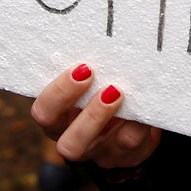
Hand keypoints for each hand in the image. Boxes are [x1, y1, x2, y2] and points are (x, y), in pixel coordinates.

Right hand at [31, 64, 161, 170]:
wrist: (129, 118)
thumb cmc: (100, 88)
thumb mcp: (88, 81)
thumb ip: (86, 71)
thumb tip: (98, 33)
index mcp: (59, 120)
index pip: (44, 114)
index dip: (58, 94)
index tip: (82, 68)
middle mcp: (76, 141)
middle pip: (69, 145)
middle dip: (89, 116)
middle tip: (108, 87)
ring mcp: (102, 153)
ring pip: (103, 150)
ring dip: (110, 122)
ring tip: (122, 94)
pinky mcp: (129, 157)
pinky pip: (134, 147)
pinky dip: (140, 125)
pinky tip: (145, 105)